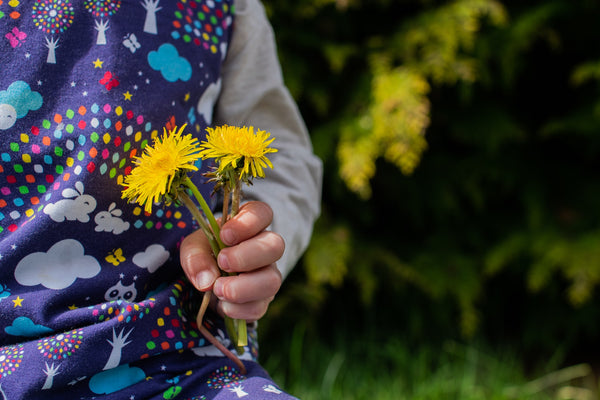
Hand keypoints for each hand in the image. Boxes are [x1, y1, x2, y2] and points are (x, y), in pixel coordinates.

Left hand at [180, 201, 283, 321]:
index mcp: (250, 225)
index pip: (262, 213)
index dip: (248, 223)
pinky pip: (260, 307)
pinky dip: (238, 309)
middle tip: (222, 262)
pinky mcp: (263, 300)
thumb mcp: (193, 248)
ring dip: (242, 288)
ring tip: (218, 289)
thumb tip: (207, 281)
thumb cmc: (204, 254)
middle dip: (247, 256)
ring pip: (273, 281)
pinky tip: (223, 305)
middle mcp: (265, 248)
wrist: (207, 281)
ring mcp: (268, 275)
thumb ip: (195, 256)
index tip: (225, 235)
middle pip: (276, 246)